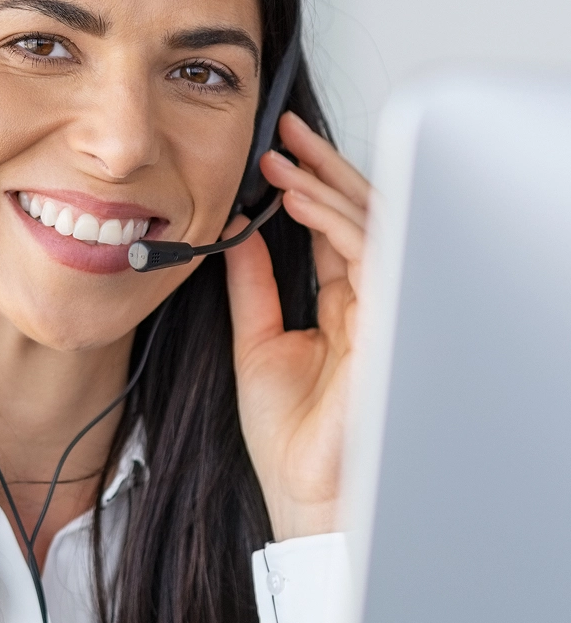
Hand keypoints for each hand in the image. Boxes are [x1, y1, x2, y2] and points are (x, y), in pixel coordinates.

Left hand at [223, 111, 369, 540]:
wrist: (304, 491)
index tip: (275, 151)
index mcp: (339, 304)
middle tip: (288, 131)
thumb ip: (252, 283)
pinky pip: (368, 253)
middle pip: (357, 216)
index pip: (332, 229)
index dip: (308, 186)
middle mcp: (366, 300)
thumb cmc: (288, 434)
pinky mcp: (387, 320)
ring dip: (325, 186)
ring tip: (284, 159)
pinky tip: (299, 198)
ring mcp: (382, 308)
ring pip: (369, 226)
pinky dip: (334, 219)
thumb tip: (235, 232)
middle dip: (324, 168)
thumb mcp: (256, 338)